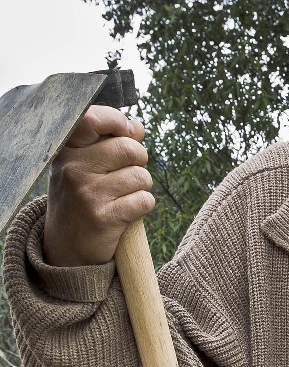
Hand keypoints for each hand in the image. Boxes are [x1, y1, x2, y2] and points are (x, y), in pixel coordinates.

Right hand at [44, 105, 154, 266]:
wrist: (67, 248)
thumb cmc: (81, 199)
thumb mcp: (83, 165)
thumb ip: (107, 142)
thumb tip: (137, 126)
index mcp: (66, 150)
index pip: (93, 118)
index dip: (119, 122)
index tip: (126, 132)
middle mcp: (73, 168)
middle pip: (129, 148)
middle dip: (139, 160)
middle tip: (129, 173)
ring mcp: (87, 193)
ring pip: (141, 176)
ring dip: (142, 186)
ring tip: (126, 195)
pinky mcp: (104, 218)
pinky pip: (145, 201)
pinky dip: (144, 205)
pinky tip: (129, 210)